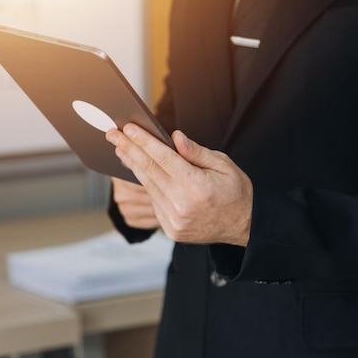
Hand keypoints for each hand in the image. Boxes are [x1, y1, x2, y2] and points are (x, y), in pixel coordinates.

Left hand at [106, 123, 252, 246]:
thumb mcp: (224, 165)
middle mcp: (182, 204)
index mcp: (197, 186)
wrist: (244, 226)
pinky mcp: (170, 229)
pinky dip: (146, 184)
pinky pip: (154, 201)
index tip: (129, 128)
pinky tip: (138, 169)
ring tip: (120, 149)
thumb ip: (196, 152)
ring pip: (148, 185)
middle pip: (149, 170)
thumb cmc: (235, 191)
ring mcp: (174, 220)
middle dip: (129, 149)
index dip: (144, 141)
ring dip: (132, 165)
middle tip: (113, 133)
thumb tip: (174, 137)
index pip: (163, 158)